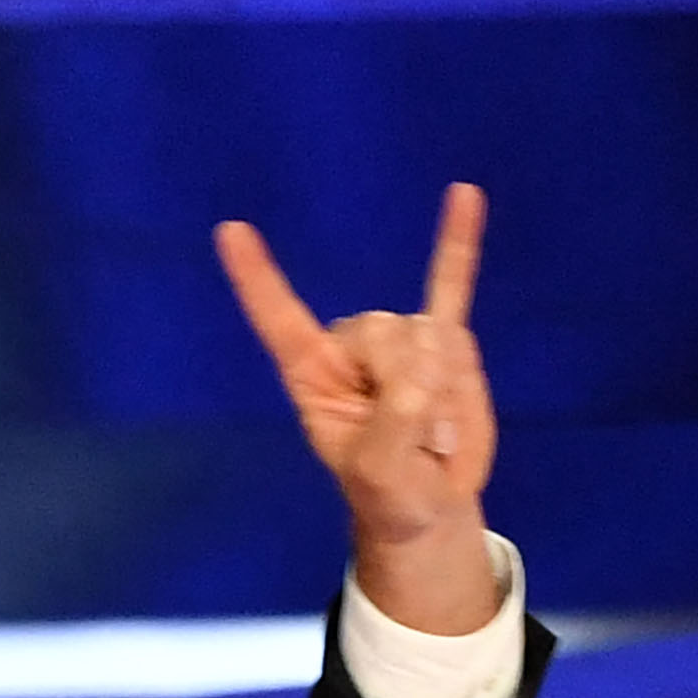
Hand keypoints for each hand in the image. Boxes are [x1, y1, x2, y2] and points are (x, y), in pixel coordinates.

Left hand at [216, 182, 503, 632]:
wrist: (431, 503)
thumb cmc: (389, 491)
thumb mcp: (381, 470)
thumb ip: (396, 420)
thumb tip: (422, 371)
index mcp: (312, 374)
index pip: (279, 318)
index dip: (257, 279)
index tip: (231, 230)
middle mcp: (351, 348)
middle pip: (384, 332)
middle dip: (409, 386)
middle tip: (415, 439)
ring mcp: (400, 342)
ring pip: (428, 335)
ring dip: (444, 395)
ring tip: (434, 433)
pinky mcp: (446, 341)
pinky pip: (452, 285)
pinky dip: (459, 243)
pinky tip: (465, 194)